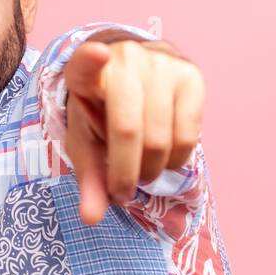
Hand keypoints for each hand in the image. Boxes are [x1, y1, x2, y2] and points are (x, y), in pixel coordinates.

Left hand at [63, 35, 203, 224]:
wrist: (135, 78)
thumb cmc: (103, 114)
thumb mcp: (88, 144)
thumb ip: (89, 179)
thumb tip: (91, 219)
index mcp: (85, 71)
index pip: (84, 63)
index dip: (89, 60)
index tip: (95, 55)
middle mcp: (125, 60)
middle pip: (127, 131)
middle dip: (126, 174)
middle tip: (122, 189)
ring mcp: (161, 65)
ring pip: (160, 139)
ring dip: (151, 171)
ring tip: (142, 170)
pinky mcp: (191, 76)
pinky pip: (188, 136)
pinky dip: (175, 160)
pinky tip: (164, 156)